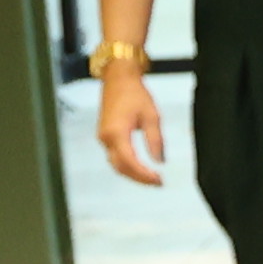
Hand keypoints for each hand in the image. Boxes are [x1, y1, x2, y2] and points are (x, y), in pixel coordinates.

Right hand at [95, 61, 166, 187]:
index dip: (144, 174)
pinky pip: (114, 156)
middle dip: (139, 178)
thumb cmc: (136, 95)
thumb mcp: (152, 116)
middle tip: (158, 183)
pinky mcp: (104, 136)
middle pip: (120, 167)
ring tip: (152, 178)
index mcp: (117, 133)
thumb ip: (155, 140)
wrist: (118, 80)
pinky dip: (127, 165)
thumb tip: (159, 161)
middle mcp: (106, 138)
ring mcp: (102, 138)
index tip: (159, 180)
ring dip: (133, 174)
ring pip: (116, 164)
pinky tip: (141, 168)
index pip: (130, 162)